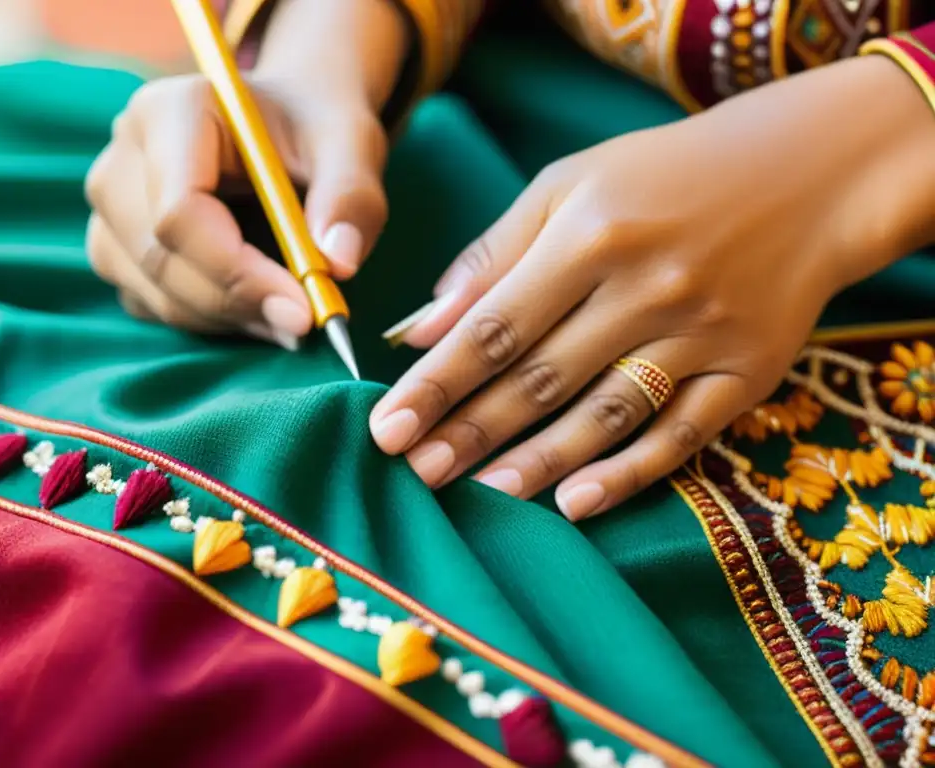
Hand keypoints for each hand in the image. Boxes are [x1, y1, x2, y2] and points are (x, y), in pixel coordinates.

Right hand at [84, 72, 387, 346]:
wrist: (290, 126)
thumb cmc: (314, 130)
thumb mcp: (350, 145)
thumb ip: (350, 198)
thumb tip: (338, 264)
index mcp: (168, 113)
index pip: (179, 213)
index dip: (238, 271)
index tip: (302, 309)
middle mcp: (121, 159)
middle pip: (161, 259)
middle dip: (238, 303)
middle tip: (306, 322)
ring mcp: (110, 210)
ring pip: (155, 293)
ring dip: (229, 319)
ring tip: (293, 314)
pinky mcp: (117, 250)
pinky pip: (154, 306)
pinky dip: (212, 321)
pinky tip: (260, 305)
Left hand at [370, 56, 934, 520]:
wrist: (805, 174)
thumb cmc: (663, 178)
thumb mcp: (570, 187)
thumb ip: (493, 255)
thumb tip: (419, 328)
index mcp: (593, 234)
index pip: (496, 325)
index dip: (437, 382)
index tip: (386, 427)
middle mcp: (649, 287)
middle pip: (541, 378)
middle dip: (471, 430)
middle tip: (415, 473)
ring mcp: (704, 334)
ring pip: (606, 414)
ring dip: (536, 461)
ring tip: (478, 494)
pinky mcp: (749, 371)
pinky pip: (683, 434)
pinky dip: (628, 472)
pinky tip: (574, 503)